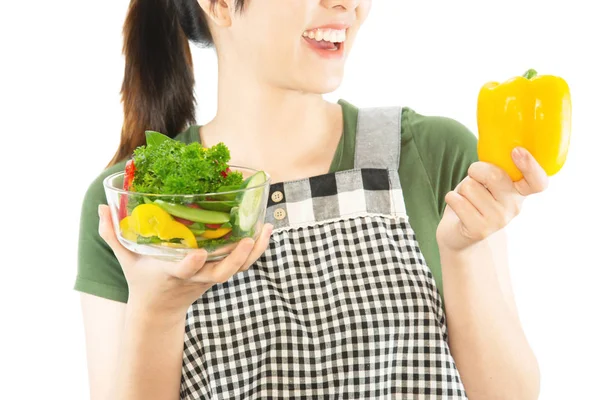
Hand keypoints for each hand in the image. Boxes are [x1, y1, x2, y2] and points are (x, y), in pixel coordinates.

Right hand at [97, 204, 273, 316]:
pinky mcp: (218, 275)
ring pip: (235, 270)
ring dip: (253, 253)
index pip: (182, 271)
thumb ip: (113, 234)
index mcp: (170, 273)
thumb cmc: (142, 279)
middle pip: (218, 274)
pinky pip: (242, 266)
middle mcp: (194, 277)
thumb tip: (101, 206)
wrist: (159, 309)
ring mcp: (208, 278)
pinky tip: (265, 232)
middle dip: (234, 260)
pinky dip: (256, 252)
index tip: (198, 253)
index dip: (191, 264)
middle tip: (246, 240)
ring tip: (265, 229)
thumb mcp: (125, 258)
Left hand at [436, 147, 548, 252]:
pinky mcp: (479, 230)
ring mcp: (498, 220)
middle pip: (494, 175)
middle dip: (476, 169)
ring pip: (470, 186)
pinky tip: (458, 207)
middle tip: (474, 178)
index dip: (530, 166)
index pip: (538, 181)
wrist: (459, 232)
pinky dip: (451, 198)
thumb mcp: (489, 179)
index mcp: (521, 191)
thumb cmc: (476, 197)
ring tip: (467, 199)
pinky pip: (457, 200)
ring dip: (462, 188)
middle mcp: (514, 206)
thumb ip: (497, 168)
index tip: (517, 151)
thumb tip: (497, 151)